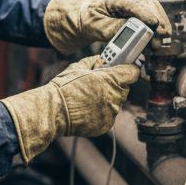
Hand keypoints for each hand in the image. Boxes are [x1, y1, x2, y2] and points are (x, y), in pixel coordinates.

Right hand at [0, 55, 142, 160]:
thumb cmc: (63, 88)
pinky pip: (109, 115)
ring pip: (116, 103)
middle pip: (124, 88)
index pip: (132, 72)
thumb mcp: (78, 67)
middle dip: (115, 85)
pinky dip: (102, 112)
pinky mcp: (106, 125)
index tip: (125, 69)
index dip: (129, 69)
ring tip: (89, 98)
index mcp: (109, 80)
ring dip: (108, 100)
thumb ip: (94, 62)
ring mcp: (110, 113)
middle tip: (99, 84)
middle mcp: (114, 97)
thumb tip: (102, 58)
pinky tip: (88, 109)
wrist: (53, 111)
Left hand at [43, 0, 171, 53]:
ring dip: (161, 23)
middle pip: (147, 4)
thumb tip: (132, 31)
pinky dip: (158, 26)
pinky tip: (160, 37)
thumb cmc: (90, 20)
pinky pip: (152, 15)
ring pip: (153, 8)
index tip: (153, 23)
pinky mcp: (138, 11)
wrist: (87, 18)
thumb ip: (113, 28)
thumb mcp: (96, 27)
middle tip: (162, 36)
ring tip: (163, 39)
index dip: (144, 12)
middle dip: (157, 20)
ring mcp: (134, 3)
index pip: (131, 2)